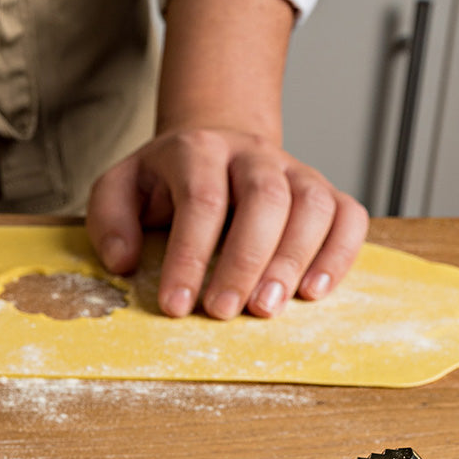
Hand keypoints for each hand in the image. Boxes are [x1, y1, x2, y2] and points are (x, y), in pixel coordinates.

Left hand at [86, 127, 368, 318]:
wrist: (213, 146)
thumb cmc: (162, 182)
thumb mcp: (118, 189)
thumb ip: (109, 220)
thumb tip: (124, 262)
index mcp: (198, 151)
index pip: (201, 201)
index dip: (189, 256)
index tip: (175, 306)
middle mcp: (252, 155)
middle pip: (264, 200)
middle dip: (245, 261)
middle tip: (223, 312)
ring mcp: (294, 170)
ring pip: (312, 205)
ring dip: (294, 260)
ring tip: (267, 308)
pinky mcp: (323, 191)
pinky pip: (348, 216)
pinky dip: (338, 253)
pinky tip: (314, 291)